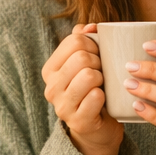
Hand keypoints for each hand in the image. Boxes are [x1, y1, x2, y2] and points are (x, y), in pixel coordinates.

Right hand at [42, 23, 124, 154]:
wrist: (98, 128)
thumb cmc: (93, 90)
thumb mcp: (86, 63)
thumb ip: (84, 40)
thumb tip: (90, 26)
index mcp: (50, 69)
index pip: (74, 41)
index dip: (94, 44)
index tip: (99, 56)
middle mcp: (51, 87)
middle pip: (82, 57)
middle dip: (100, 62)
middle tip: (103, 73)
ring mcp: (62, 106)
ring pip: (89, 75)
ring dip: (103, 78)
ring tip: (103, 85)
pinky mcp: (78, 121)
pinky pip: (96, 96)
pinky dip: (105, 96)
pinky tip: (103, 101)